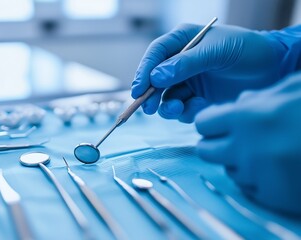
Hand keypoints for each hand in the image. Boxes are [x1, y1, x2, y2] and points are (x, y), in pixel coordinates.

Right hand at [131, 24, 285, 122]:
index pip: (156, 54)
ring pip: (166, 98)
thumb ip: (186, 64)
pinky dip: (187, 112)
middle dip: (150, 95)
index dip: (144, 71)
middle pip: (155, 80)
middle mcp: (181, 62)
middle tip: (149, 108)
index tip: (138, 90)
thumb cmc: (247, 50)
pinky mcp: (198, 99)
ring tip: (177, 109)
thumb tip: (156, 77)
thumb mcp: (216, 51)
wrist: (273, 69)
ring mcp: (189, 81)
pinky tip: (201, 107)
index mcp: (183, 41)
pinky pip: (183, 109)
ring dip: (168, 106)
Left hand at [195, 72, 300, 215]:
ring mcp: (259, 175)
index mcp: (248, 116)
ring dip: (241, 162)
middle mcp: (246, 148)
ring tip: (269, 151)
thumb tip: (240, 100)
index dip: (211, 122)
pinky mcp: (274, 196)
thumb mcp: (294, 90)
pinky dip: (260, 180)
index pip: (203, 123)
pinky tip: (281, 168)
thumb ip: (262, 95)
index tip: (220, 124)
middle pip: (206, 151)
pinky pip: (251, 189)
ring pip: (229, 170)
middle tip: (237, 140)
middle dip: (218, 144)